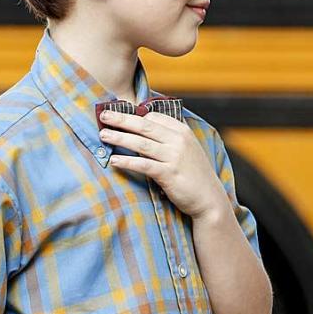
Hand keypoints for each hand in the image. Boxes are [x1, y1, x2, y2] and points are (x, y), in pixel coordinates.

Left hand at [99, 110, 227, 219]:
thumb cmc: (195, 174)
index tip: (118, 115)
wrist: (209, 198)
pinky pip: (143, 165)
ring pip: (141, 143)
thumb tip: (144, 129)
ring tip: (103, 135)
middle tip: (104, 115)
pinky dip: (127, 162)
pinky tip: (114, 161)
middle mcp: (179, 141)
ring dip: (120, 138)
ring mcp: (175, 157)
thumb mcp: (187, 150)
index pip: (154, 117)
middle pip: (145, 126)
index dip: (134, 115)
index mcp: (183, 131)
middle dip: (122, 119)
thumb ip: (169, 138)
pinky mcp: (169, 174)